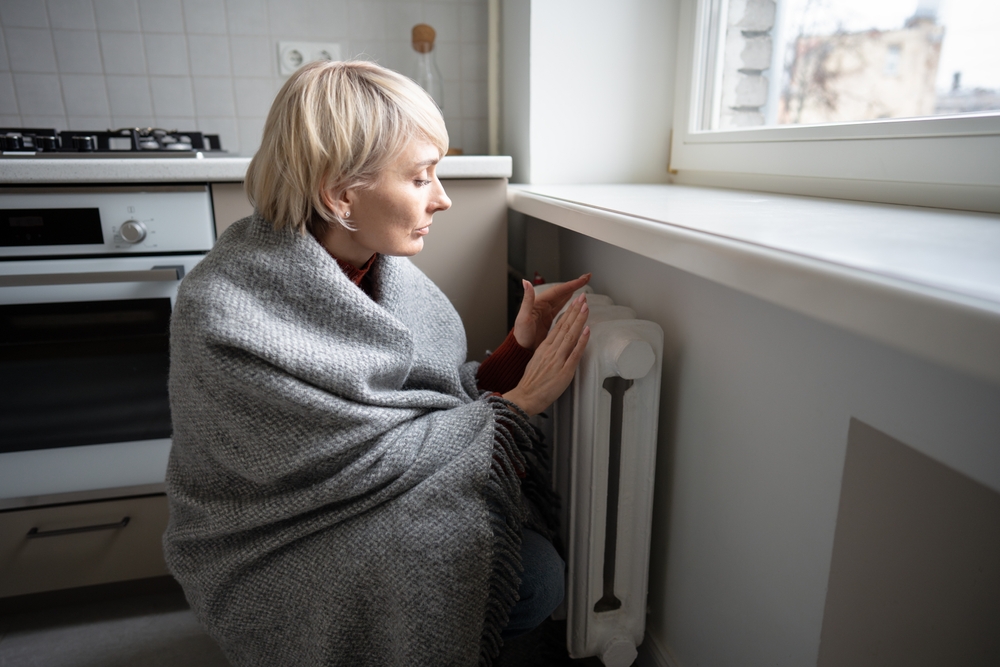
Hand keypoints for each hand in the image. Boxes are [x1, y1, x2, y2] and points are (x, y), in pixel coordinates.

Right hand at [503, 293, 590, 415]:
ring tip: (586, 307)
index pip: (558, 326)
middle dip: (575, 310)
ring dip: (579, 320)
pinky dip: (581, 341)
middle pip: (565, 326)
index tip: (575, 303)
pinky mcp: (564, 371)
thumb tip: (555, 346)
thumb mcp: (536, 361)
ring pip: (570, 335)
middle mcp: (551, 350)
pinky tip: (587, 330)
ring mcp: (558, 359)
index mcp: (544, 348)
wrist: (525, 397)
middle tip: (583, 297)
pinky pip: (574, 353)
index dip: (568, 313)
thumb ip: (547, 352)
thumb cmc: (531, 383)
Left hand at [513, 274, 590, 349]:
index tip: (583, 280)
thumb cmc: (521, 335)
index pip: (558, 291)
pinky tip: (574, 301)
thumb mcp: (523, 317)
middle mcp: (543, 305)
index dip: (571, 285)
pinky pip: (561, 309)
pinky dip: (569, 303)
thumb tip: (525, 282)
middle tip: (587, 278)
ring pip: (562, 299)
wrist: (521, 349)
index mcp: (539, 303)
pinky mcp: (548, 320)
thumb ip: (527, 299)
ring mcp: (546, 312)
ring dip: (573, 292)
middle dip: (574, 285)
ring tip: (583, 286)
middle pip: (561, 292)